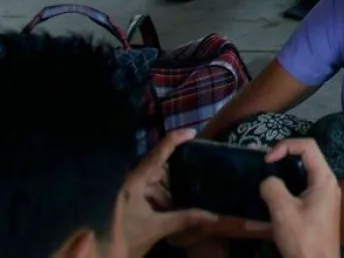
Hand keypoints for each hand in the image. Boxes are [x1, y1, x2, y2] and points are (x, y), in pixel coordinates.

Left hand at [119, 129, 216, 257]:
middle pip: (157, 170)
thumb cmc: (123, 239)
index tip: (193, 132)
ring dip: (165, 194)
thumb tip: (213, 216)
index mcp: (134, 182)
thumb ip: (185, 219)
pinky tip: (166, 212)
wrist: (95, 257)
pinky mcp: (122, 202)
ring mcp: (124, 192)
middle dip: (175, 178)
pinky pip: (144, 194)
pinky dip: (157, 200)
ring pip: (151, 184)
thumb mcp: (157, 229)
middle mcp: (128, 182)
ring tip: (180, 205)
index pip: (157, 154)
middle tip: (194, 181)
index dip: (175, 140)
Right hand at [260, 139, 341, 257]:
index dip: (286, 146)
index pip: (308, 147)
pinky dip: (284, 194)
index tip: (267, 160)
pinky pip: (299, 194)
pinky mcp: (316, 212)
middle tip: (263, 166)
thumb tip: (268, 181)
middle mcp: (327, 184)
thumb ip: (273, 188)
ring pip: (301, 177)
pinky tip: (266, 207)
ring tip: (262, 183)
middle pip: (306, 159)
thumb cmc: (303, 238)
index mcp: (324, 179)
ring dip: (281, 177)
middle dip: (283, 159)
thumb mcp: (283, 211)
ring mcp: (323, 198)